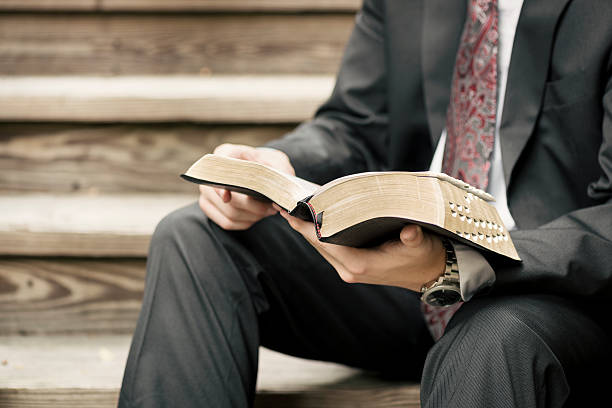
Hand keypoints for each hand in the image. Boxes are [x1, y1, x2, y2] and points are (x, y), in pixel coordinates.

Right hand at [198, 143, 294, 229]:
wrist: (261, 174)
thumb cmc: (267, 165)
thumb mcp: (275, 160)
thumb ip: (274, 166)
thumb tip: (267, 174)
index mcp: (225, 154)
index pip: (216, 169)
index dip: (219, 185)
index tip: (227, 197)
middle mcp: (211, 173)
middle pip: (226, 198)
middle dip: (253, 207)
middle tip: (271, 207)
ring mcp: (207, 193)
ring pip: (229, 213)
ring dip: (252, 216)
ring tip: (268, 211)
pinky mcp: (210, 208)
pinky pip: (227, 222)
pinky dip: (245, 222)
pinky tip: (257, 216)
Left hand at [277, 206, 445, 291]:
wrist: (432, 273)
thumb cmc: (425, 256)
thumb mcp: (422, 244)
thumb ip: (413, 237)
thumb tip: (408, 231)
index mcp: (361, 264)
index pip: (324, 242)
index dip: (305, 227)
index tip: (289, 211)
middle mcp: (350, 269)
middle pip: (316, 244)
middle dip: (299, 225)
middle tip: (281, 204)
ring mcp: (349, 269)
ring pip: (319, 247)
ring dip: (305, 230)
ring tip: (290, 209)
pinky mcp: (352, 266)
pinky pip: (328, 248)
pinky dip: (317, 234)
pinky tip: (310, 220)